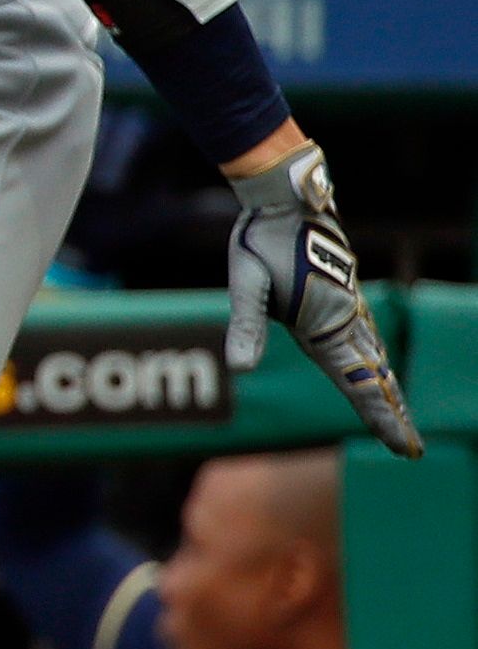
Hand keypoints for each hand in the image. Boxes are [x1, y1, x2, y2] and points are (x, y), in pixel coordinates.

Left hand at [226, 140, 421, 457]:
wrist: (285, 197)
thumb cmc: (261, 238)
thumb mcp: (246, 281)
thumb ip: (246, 325)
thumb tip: (238, 368)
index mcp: (323, 321)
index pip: (355, 381)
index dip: (377, 415)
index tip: (401, 446)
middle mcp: (343, 318)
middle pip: (373, 376)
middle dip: (391, 414)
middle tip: (410, 451)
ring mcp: (347, 306)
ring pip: (374, 357)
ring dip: (387, 391)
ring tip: (401, 422)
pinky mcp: (343, 295)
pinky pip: (366, 337)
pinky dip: (377, 362)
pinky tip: (380, 371)